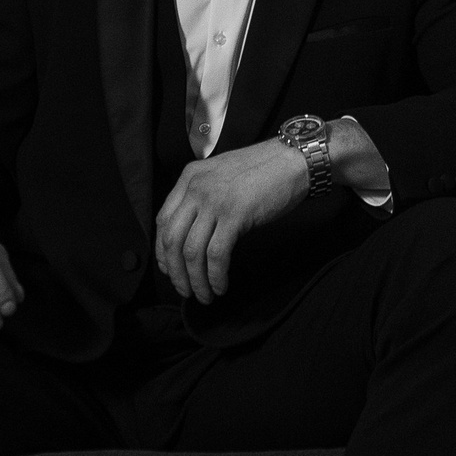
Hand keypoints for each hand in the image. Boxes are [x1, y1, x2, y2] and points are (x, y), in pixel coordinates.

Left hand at [154, 140, 309, 304]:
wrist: (293, 160)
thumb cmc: (263, 170)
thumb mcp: (221, 176)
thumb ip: (203, 197)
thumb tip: (193, 236)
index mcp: (189, 177)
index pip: (162, 220)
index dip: (162, 251)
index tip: (170, 270)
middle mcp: (196, 188)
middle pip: (172, 239)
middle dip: (176, 272)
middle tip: (185, 290)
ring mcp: (214, 201)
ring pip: (192, 251)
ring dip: (195, 280)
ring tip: (204, 295)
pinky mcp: (235, 215)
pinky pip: (216, 254)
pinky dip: (216, 276)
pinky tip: (221, 285)